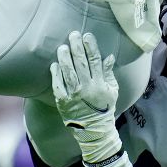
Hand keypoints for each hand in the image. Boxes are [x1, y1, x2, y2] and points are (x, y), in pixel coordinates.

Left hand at [50, 31, 119, 163]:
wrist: (94, 131)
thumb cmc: (104, 109)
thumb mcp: (112, 91)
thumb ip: (108, 74)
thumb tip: (109, 56)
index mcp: (100, 84)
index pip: (95, 61)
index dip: (91, 47)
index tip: (87, 36)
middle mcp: (87, 88)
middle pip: (80, 63)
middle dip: (76, 47)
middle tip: (73, 35)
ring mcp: (74, 95)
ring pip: (68, 72)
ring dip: (65, 58)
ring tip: (62, 47)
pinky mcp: (63, 101)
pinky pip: (58, 85)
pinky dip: (56, 74)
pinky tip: (54, 64)